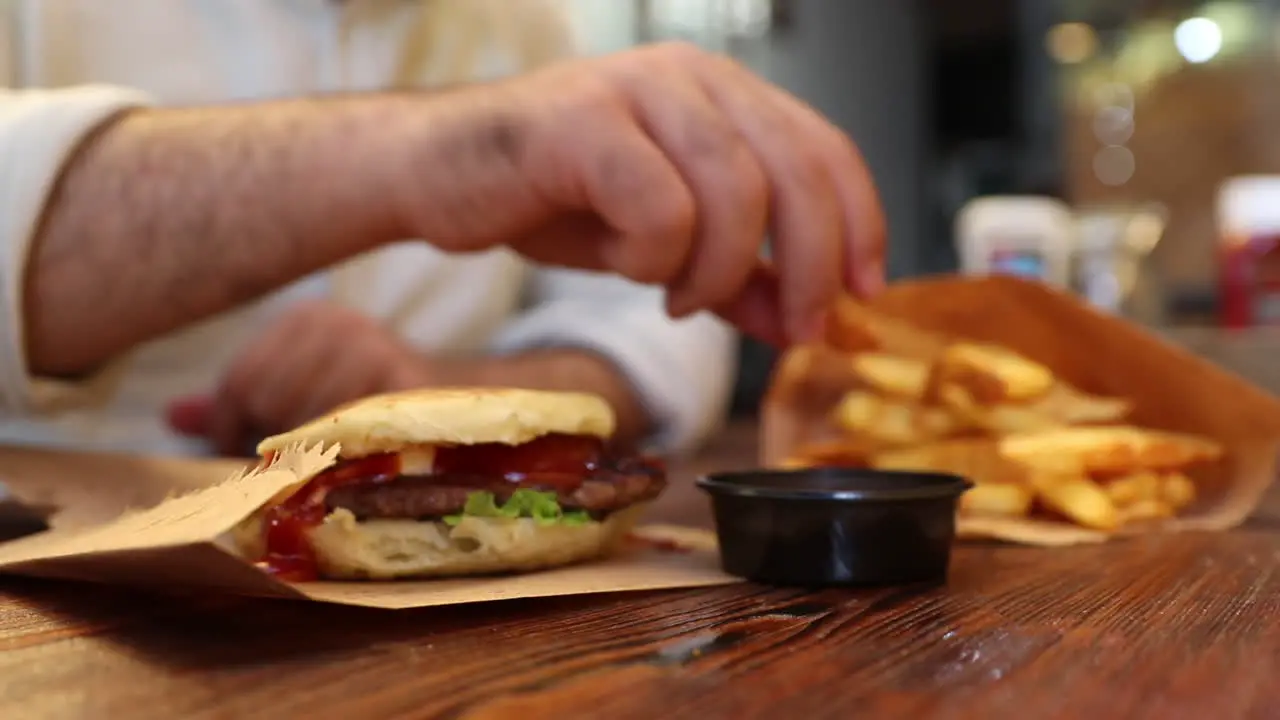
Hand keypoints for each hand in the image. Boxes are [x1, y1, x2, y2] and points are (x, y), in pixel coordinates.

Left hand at [167, 301, 431, 455]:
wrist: (452, 409)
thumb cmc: (364, 406)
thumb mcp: (298, 392)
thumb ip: (239, 402)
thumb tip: (172, 416)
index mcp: (309, 318)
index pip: (240, 376)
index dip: (226, 422)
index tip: (234, 448)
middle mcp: (340, 325)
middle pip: (263, 396)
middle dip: (267, 438)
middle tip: (284, 461)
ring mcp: (375, 350)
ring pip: (299, 417)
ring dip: (304, 452)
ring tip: (318, 459)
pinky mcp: (403, 383)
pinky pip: (343, 430)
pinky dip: (337, 454)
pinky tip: (343, 460)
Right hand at [391, 42, 885, 346]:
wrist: (436, 173)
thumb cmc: (552, 197)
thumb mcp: (663, 248)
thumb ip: (736, 277)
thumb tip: (807, 322)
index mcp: (719, 92)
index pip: (824, 148)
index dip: (860, 223)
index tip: (865, 293)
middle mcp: (687, 77)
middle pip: (794, 170)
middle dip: (810, 266)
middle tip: (796, 327)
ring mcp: (634, 90)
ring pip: (734, 192)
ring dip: (719, 270)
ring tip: (677, 296)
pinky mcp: (580, 121)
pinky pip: (660, 208)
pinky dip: (656, 259)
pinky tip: (628, 268)